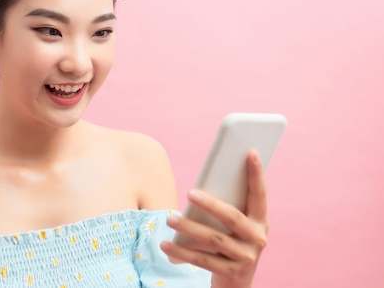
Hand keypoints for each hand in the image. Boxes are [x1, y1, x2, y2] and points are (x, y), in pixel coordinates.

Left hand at [160, 150, 268, 287]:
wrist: (236, 283)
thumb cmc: (229, 242)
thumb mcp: (233, 226)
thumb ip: (225, 208)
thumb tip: (200, 187)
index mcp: (260, 221)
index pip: (259, 194)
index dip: (257, 174)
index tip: (250, 151)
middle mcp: (258, 239)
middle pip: (232, 218)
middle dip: (210, 204)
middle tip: (189, 192)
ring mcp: (246, 257)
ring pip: (215, 240)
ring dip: (189, 228)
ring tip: (169, 218)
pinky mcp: (232, 273)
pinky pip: (203, 260)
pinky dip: (182, 252)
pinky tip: (165, 244)